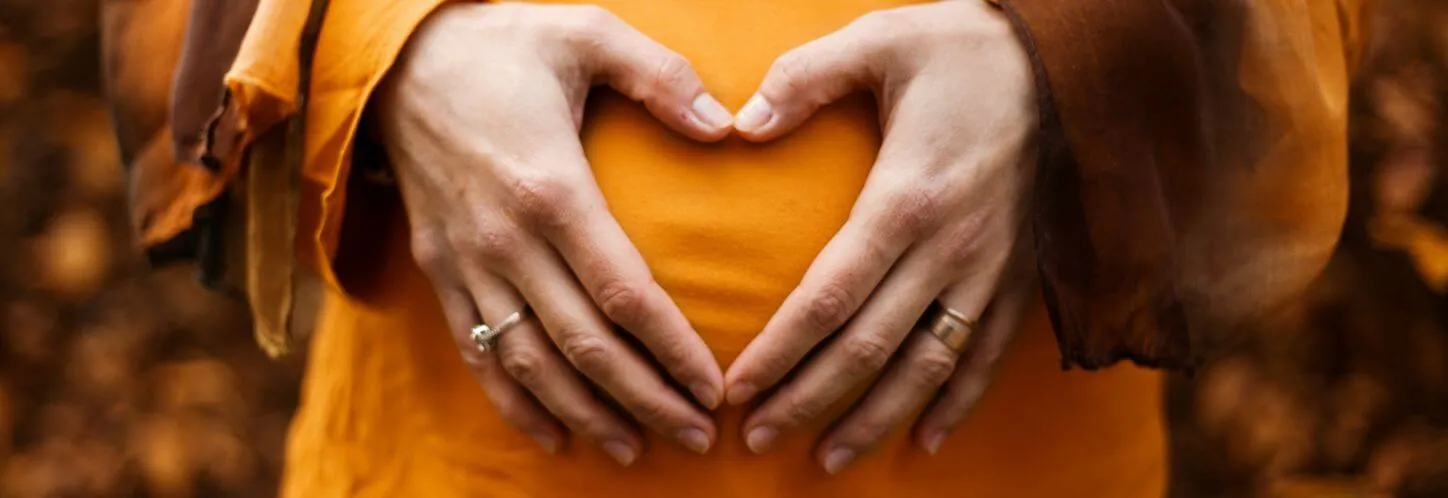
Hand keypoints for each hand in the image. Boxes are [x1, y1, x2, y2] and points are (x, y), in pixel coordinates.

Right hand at [376, 4, 735, 463]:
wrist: (398, 59)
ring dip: (587, 415)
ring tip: (636, 449)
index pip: (624, 293)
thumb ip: (660, 76)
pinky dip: (515, 404)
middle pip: (584, 346)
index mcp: (551, 188)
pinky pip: (477, 354)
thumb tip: (727, 127)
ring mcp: (468, 263)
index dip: (672, 349)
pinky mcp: (441, 272)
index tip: (715, 387)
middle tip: (698, 437)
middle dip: (646, 400)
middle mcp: (506, 240)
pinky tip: (554, 437)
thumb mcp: (585, 32)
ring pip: (531, 364)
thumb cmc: (503, 44)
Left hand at [721, 1, 1038, 472]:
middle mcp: (950, 247)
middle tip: (756, 438)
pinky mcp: (1020, 276)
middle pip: (870, 347)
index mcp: (906, 197)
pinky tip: (925, 441)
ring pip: (928, 366)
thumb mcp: (879, 40)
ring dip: (875, 418)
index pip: (830, 298)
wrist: (1071, 60)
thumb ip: (804, 79)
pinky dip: (957, 403)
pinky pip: (988, 355)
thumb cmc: (963, 48)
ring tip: (827, 459)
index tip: (738, 390)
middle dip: (809, 399)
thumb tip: (740, 123)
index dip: (781, 352)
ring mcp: (991, 269)